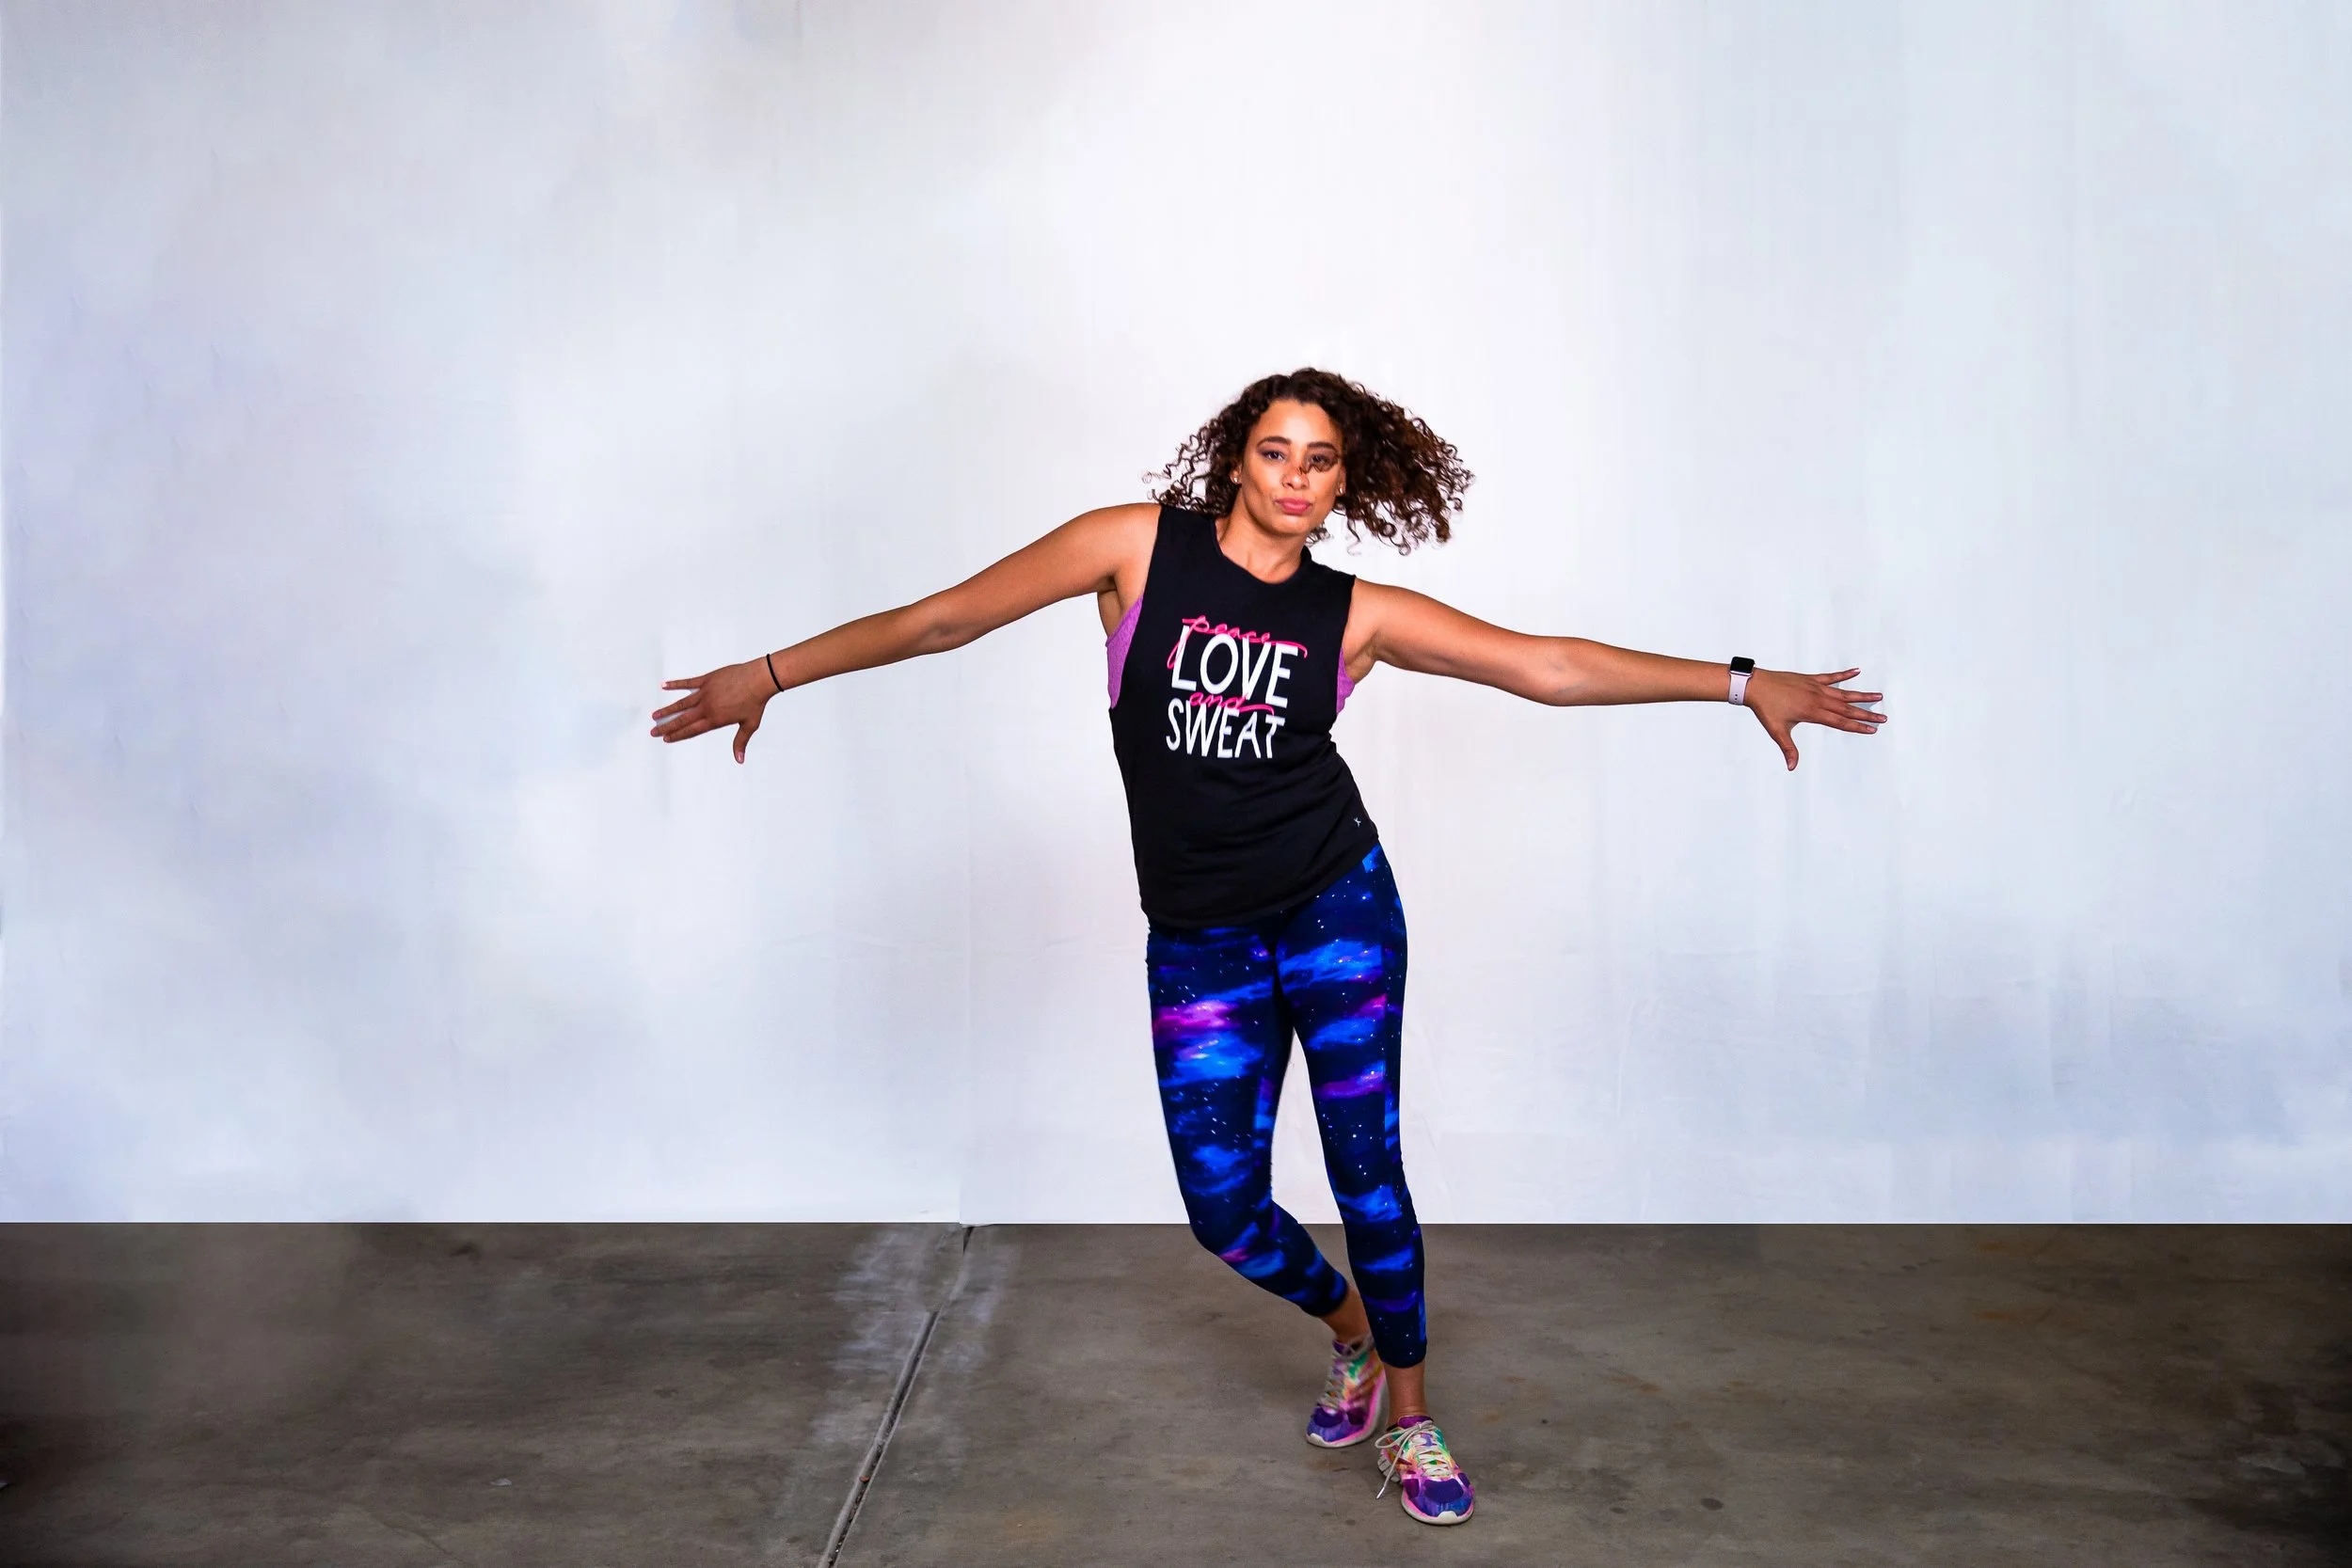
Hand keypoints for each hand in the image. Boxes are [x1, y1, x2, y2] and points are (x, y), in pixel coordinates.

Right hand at [650, 659, 779, 763]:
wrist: (759, 679)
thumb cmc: (756, 702)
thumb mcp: (749, 725)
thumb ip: (740, 742)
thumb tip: (739, 760)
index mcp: (715, 720)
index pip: (692, 730)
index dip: (678, 735)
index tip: (666, 738)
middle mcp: (707, 707)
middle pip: (682, 719)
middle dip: (667, 726)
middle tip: (653, 731)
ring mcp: (705, 692)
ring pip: (681, 703)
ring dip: (667, 710)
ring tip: (655, 715)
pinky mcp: (707, 680)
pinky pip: (688, 683)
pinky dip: (675, 684)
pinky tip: (664, 686)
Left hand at [1744, 667, 1883, 770]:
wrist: (1756, 685)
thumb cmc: (1766, 709)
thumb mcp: (1777, 731)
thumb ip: (1788, 748)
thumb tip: (1792, 767)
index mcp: (1813, 712)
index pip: (1840, 722)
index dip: (1857, 726)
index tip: (1872, 729)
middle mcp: (1818, 699)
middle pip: (1847, 708)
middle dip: (1866, 714)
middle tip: (1884, 717)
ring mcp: (1815, 687)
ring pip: (1843, 692)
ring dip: (1861, 695)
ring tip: (1878, 695)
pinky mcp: (1810, 679)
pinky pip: (1831, 676)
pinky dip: (1844, 674)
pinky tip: (1857, 671)